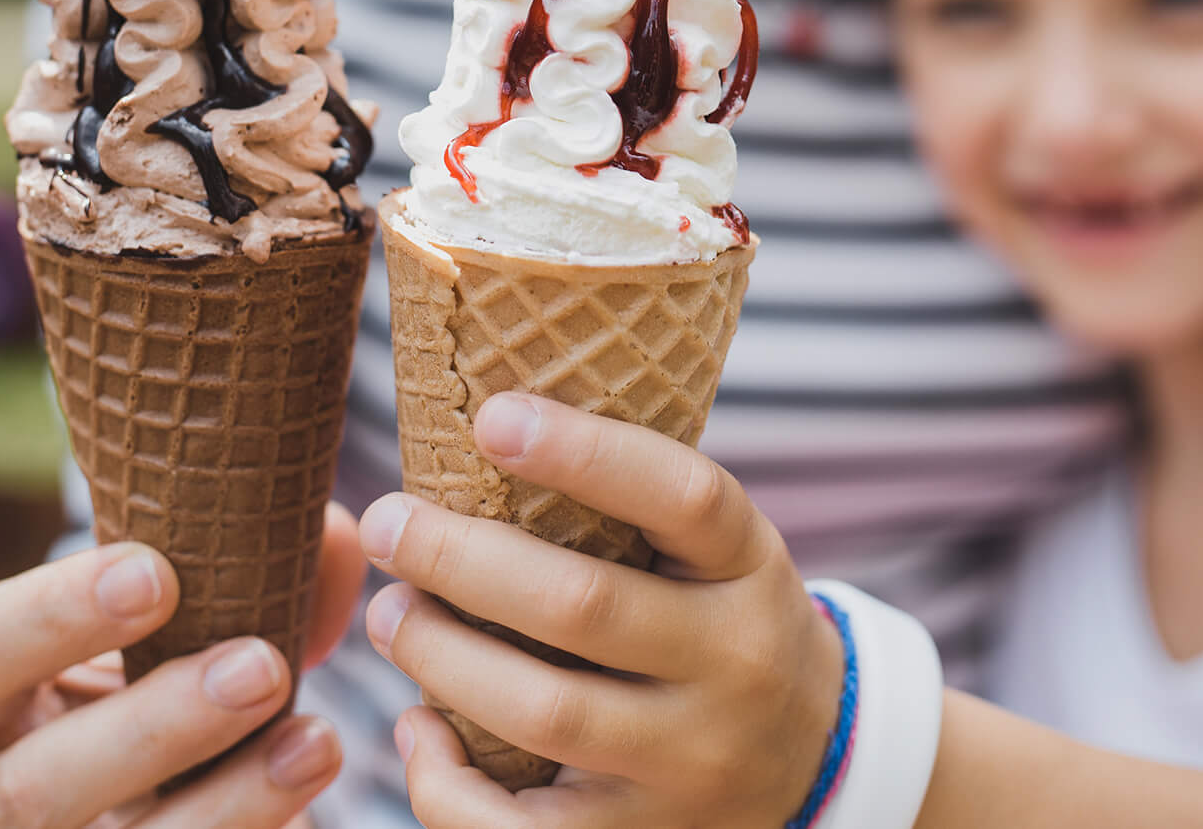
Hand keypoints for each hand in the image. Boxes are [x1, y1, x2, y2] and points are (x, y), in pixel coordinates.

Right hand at [0, 500, 367, 827]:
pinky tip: (308, 792)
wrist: (134, 795)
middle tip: (260, 664)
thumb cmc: (135, 685)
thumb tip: (334, 540)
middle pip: (37, 783)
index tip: (157, 573)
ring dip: (225, 800)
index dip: (55, 614)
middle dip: (154, 725)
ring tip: (316, 741)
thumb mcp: (149, 636)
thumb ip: (236, 573)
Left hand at [358, 394, 844, 827]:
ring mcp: (692, 764)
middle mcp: (736, 666)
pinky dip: (448, 785)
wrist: (813, 756)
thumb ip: (631, 503)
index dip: (585, 452)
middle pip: (585, 605)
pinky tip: (417, 730)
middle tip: (389, 523)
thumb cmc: (717, 618)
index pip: (684, 496)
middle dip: (461, 559)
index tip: (490, 417)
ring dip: (442, 657)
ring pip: (547, 712)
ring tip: (390, 612)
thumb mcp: (714, 551)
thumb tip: (481, 422)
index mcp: (750, 569)